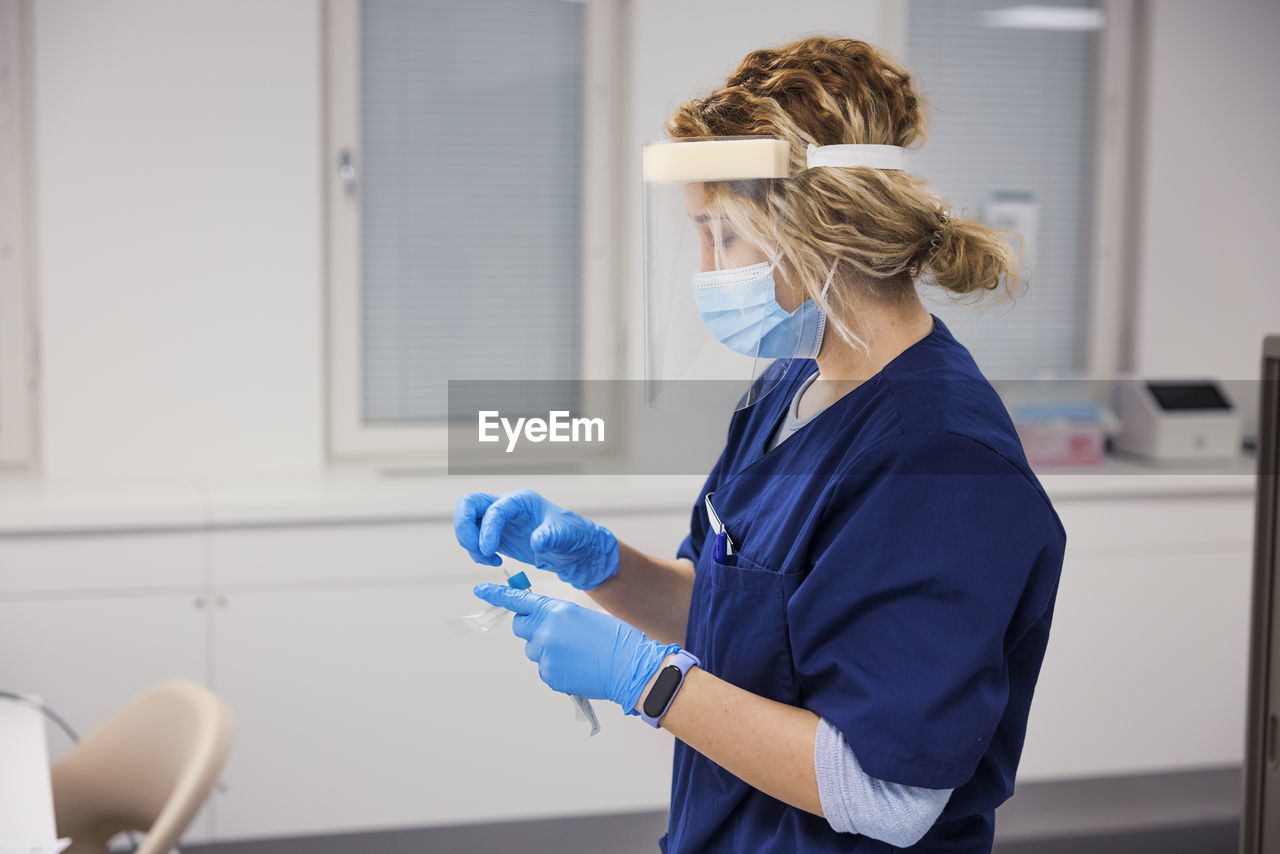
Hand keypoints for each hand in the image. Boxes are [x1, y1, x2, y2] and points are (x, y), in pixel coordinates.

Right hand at [454, 489, 619, 590]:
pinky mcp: (495, 535)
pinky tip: (493, 562)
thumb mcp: (566, 536)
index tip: (489, 550)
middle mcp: (506, 506)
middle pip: (469, 504)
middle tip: (476, 549)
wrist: (572, 549)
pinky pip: (474, 539)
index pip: (495, 508)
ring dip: (469, 543)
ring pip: (467, 522)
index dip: (487, 528)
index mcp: (521, 501)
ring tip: (488, 559)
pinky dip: (476, 552)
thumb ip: (552, 536)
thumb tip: (538, 541)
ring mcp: (498, 520)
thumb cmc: (571, 537)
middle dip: (464, 527)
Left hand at [473, 583, 678, 711]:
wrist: (628, 666)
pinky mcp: (549, 675)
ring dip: (547, 650)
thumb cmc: (613, 639)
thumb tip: (542, 626)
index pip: (519, 600)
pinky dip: (557, 668)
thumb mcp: (582, 616)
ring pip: (533, 650)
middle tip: (555, 634)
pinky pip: (544, 669)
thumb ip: (556, 617)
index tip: (480, 589)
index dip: (498, 594)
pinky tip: (577, 667)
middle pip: (521, 627)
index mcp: (554, 610)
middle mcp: (544, 631)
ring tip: (576, 653)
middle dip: (531, 629)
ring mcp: (545, 655)